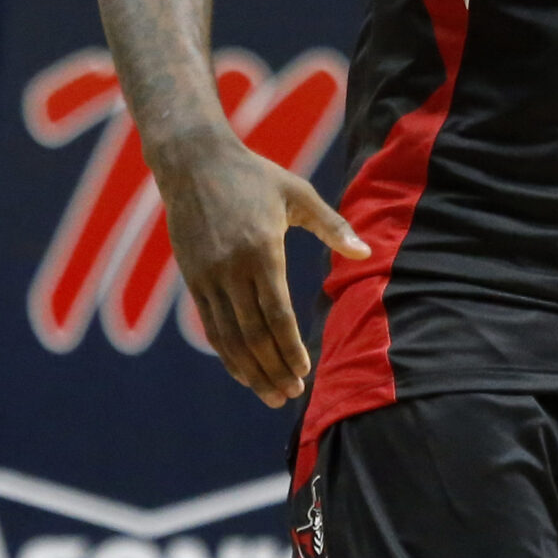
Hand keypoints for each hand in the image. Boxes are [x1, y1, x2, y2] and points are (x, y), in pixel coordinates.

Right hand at [153, 132, 369, 406]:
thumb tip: (366, 253)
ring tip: (270, 394)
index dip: (289, 347)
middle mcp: (231, 269)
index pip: (277, 313)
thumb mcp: (299, 193)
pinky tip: (242, 371)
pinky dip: (226, 353)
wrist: (194, 162)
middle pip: (252, 333)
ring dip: (249, 370)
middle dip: (272, 368)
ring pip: (228, 336)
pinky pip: (211, 325)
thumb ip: (333, 226)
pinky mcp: (192, 278)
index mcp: (261, 250)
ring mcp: (207, 276)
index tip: (304, 371)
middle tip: (290, 395)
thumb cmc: (255, 175)